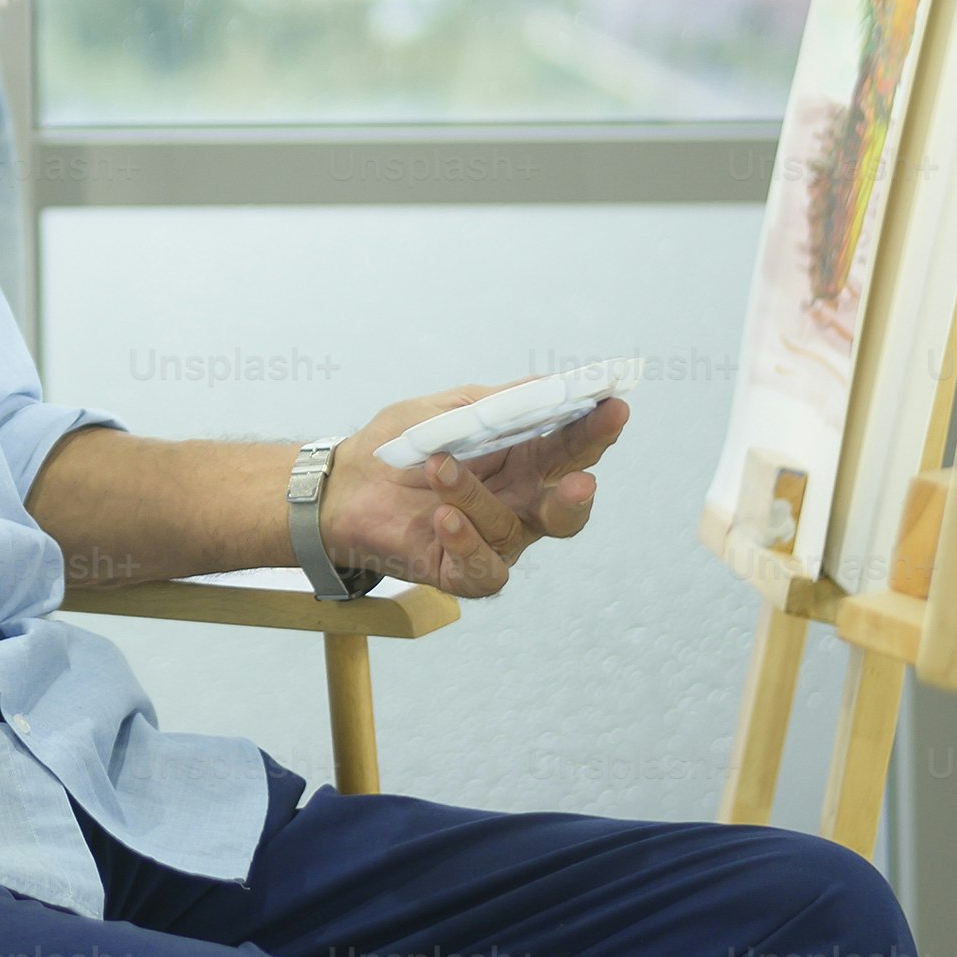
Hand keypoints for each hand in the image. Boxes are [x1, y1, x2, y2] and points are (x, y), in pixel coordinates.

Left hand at [316, 386, 628, 599]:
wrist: (344, 484)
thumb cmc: (401, 446)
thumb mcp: (449, 410)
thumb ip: (499, 403)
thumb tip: (551, 386)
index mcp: (524, 460)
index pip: (571, 447)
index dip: (595, 430)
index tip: (613, 406)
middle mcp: (519, 504)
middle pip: (566, 506)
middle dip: (578, 493)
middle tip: (580, 480)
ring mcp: (494, 540)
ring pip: (513, 529)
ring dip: (475, 495)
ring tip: (438, 466)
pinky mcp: (462, 570)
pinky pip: (485, 569)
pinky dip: (467, 542)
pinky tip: (445, 518)